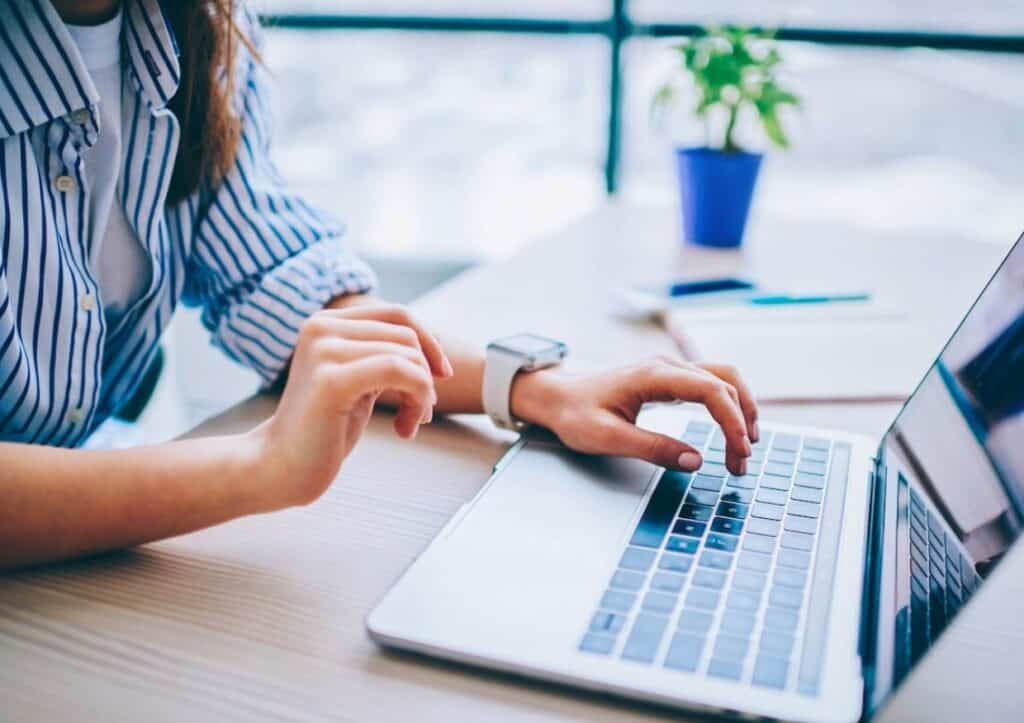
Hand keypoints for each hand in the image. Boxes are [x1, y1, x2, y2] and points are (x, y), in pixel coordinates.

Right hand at [249, 303, 452, 509]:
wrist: (281, 468)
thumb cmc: (324, 429)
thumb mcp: (358, 380)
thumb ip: (382, 355)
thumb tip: (432, 343)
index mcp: (325, 322)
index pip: (398, 315)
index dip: (430, 343)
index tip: (441, 377)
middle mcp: (321, 327)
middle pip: (407, 337)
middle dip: (426, 377)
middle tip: (419, 414)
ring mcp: (324, 350)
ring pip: (408, 357)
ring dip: (423, 395)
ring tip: (411, 423)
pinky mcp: (331, 380)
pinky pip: (399, 372)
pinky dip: (417, 400)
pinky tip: (406, 429)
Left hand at [512, 356, 757, 474]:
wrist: (556, 396)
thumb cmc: (576, 414)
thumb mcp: (609, 438)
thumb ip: (653, 448)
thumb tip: (696, 461)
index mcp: (653, 375)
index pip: (711, 390)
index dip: (732, 421)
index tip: (739, 452)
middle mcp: (666, 366)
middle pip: (724, 383)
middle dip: (741, 421)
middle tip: (742, 461)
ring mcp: (669, 369)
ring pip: (722, 380)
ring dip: (740, 410)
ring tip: (743, 448)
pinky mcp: (668, 378)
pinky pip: (710, 384)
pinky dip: (727, 405)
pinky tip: (730, 429)